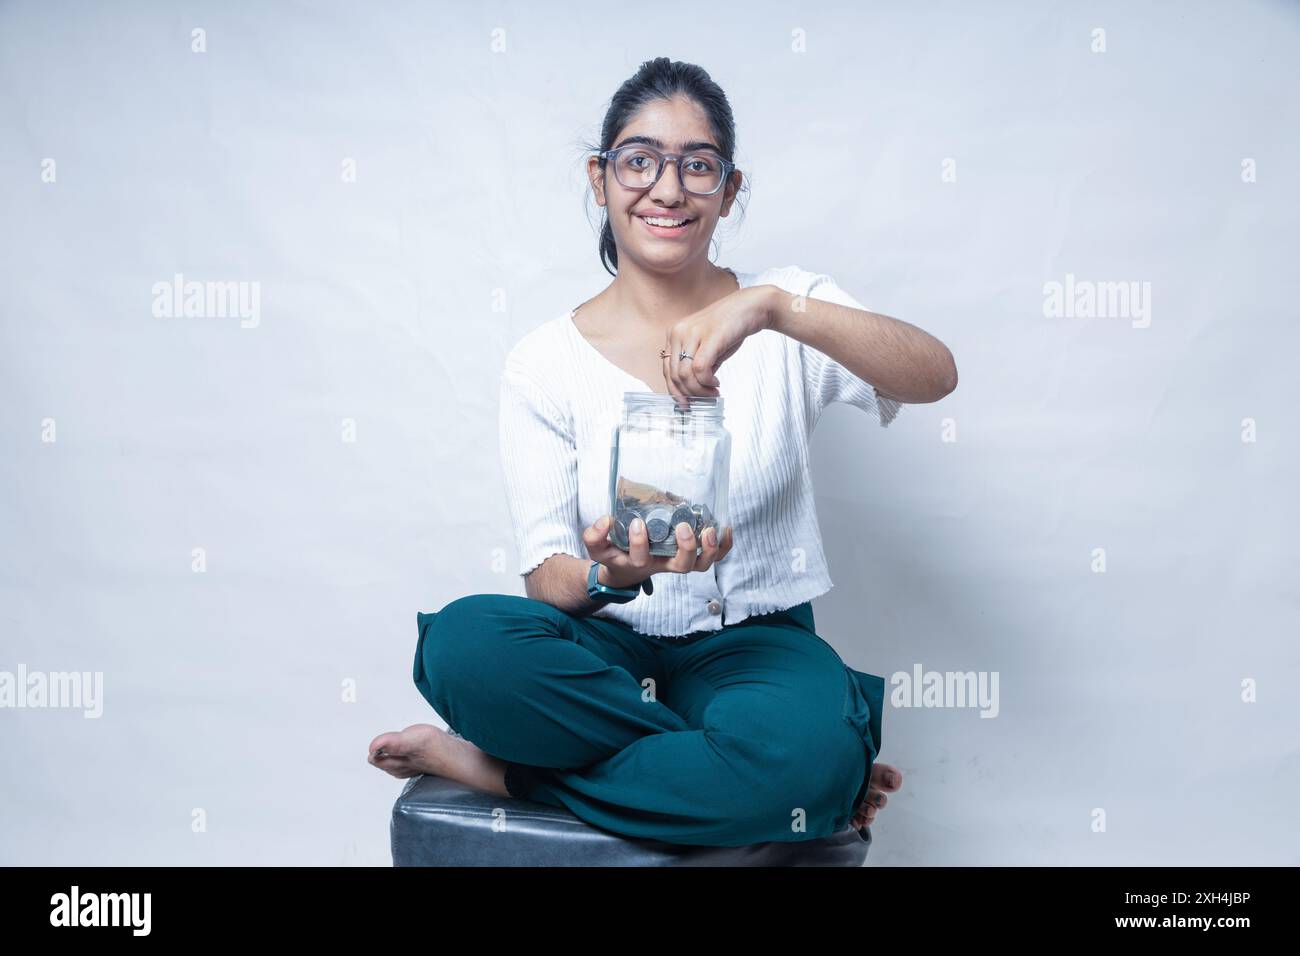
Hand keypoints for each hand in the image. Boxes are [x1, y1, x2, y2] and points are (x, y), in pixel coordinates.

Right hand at [582, 514, 733, 590]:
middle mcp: (663, 564)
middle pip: (683, 567)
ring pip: (701, 565)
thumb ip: (594, 536)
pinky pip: (713, 557)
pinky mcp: (690, 555)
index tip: (637, 523)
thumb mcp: (599, 548)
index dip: (639, 543)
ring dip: (710, 549)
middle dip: (687, 548)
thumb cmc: (616, 556)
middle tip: (682, 528)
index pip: (641, 558)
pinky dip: (723, 547)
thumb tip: (606, 520)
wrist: (626, 570)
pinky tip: (725, 529)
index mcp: (640, 562)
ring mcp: (678, 561)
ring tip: (710, 530)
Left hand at [660, 286, 771, 406]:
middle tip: (704, 400)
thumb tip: (691, 392)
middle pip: (674, 375)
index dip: (675, 391)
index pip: (667, 370)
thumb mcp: (706, 348)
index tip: (687, 403)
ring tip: (713, 392)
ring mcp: (691, 333)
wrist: (751, 308)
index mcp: (674, 335)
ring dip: (700, 390)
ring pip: (685, 375)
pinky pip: (699, 369)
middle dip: (689, 394)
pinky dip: (706, 381)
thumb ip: (695, 367)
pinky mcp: (707, 337)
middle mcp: (678, 332)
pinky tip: (716, 382)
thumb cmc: (730, 329)